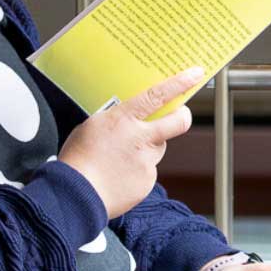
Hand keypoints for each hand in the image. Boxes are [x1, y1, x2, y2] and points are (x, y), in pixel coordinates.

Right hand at [58, 67, 202, 218]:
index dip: (179, 83)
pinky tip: (118, 176)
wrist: (76, 196)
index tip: (195, 74)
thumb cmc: (78, 159)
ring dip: (147, 149)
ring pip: (157, 149)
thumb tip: (129, 117)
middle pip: (178, 123)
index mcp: (124, 119)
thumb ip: (116, 119)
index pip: (157, 95)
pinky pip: (147, 172)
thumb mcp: (93, 126)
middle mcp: (141, 139)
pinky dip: (136, 172)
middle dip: (183, 115)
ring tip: (122, 157)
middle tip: (181, 114)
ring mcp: (146, 162)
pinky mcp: (147, 182)